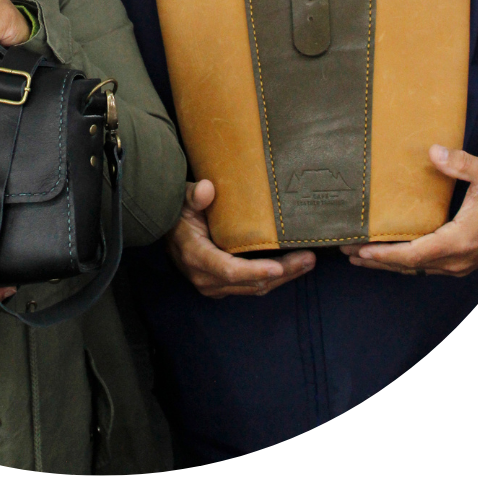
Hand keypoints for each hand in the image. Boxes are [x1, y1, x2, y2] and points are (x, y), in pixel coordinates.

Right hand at [166, 180, 314, 297]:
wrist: (169, 233)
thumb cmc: (179, 214)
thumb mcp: (183, 199)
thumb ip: (194, 195)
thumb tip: (208, 188)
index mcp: (197, 256)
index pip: (229, 270)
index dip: (255, 271)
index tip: (278, 267)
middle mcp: (206, 278)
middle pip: (250, 282)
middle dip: (283, 273)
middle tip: (309, 258)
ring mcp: (214, 286)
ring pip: (255, 288)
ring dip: (283, 277)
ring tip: (307, 261)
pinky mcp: (222, 287)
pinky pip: (251, 287)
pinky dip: (272, 278)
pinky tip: (290, 267)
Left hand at [341, 144, 477, 276]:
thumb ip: (461, 164)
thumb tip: (434, 152)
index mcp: (460, 240)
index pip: (414, 254)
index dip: (386, 254)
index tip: (361, 249)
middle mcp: (458, 258)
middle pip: (410, 266)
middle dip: (377, 260)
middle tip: (347, 251)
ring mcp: (460, 263)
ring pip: (417, 269)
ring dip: (388, 263)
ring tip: (359, 255)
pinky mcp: (462, 261)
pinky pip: (427, 266)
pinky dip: (404, 263)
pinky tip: (389, 255)